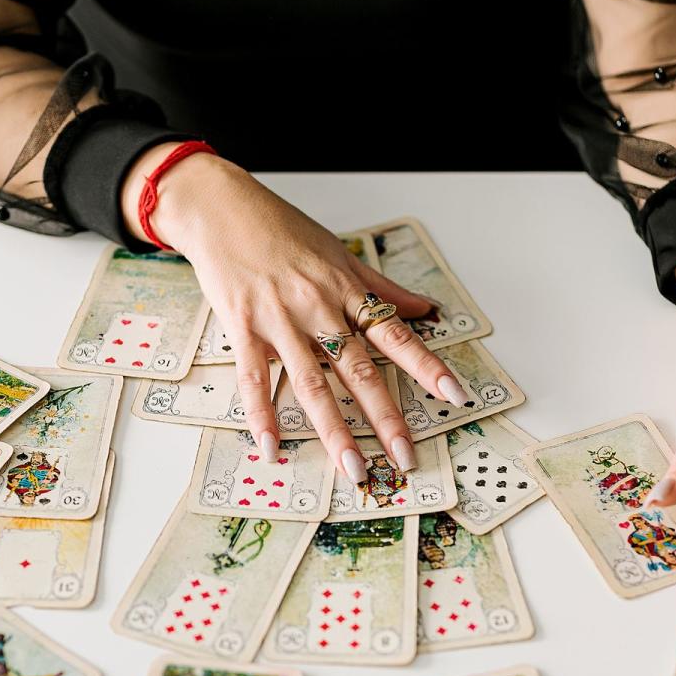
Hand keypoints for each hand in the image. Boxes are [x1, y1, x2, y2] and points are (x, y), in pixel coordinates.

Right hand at [121, 146, 468, 480]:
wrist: (221, 207)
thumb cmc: (280, 229)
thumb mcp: (338, 253)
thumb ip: (381, 288)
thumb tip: (426, 308)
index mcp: (346, 290)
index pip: (396, 334)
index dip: (427, 366)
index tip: (454, 395)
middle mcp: (318, 308)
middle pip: (360, 370)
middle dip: (385, 417)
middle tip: (404, 456)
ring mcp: (280, 320)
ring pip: (312, 383)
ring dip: (333, 430)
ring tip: (352, 468)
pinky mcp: (243, 328)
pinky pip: (255, 379)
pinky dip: (262, 415)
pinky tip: (272, 448)